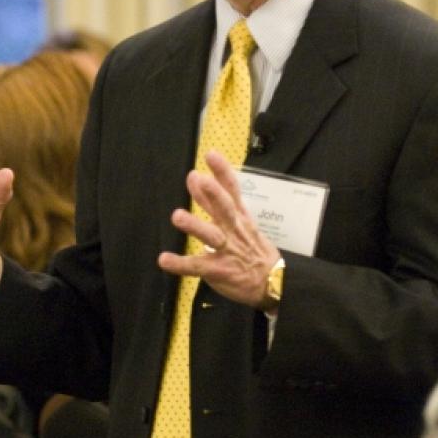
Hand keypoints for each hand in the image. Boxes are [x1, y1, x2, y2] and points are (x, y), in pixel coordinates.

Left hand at [158, 150, 280, 310]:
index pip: (232, 190)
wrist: (273, 282)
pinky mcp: (218, 270)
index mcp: (239, 218)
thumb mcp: (241, 222)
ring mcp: (226, 250)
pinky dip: (180, 263)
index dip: (222, 172)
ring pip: (210, 236)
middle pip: (224, 209)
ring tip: (177, 216)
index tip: (211, 155)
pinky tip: (164, 259)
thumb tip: (199, 178)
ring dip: (195, 225)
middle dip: (212, 194)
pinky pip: (197, 266)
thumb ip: (215, 202)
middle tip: (198, 178)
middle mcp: (233, 230)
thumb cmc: (253, 250)